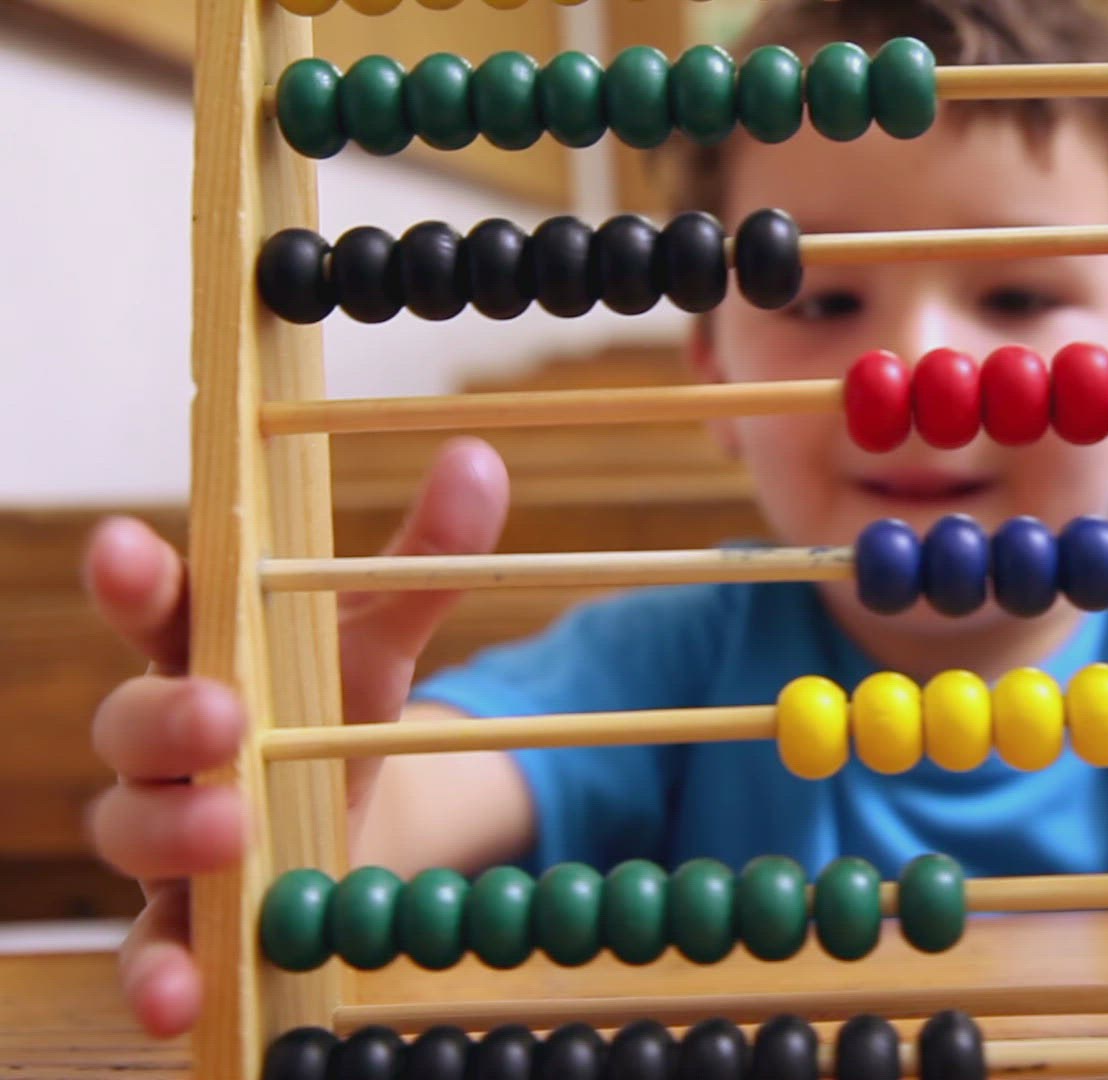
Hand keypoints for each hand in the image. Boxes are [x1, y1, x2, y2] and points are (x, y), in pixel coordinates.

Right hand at [84, 438, 507, 1036]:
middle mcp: (164, 744)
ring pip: (132, 830)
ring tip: (233, 828)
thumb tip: (480, 460)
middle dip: (169, 716)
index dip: (131, 577)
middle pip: (131, 723)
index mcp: (202, 652)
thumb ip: (426, 559)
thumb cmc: (333, 707)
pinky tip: (184, 996)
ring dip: (175, 832)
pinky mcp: (183, 919)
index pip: (155, 608)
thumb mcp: (382, 638)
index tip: (123, 543)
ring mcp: (165, 833)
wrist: (338, 817)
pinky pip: (150, 950)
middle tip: (223, 713)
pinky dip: (160, 973)